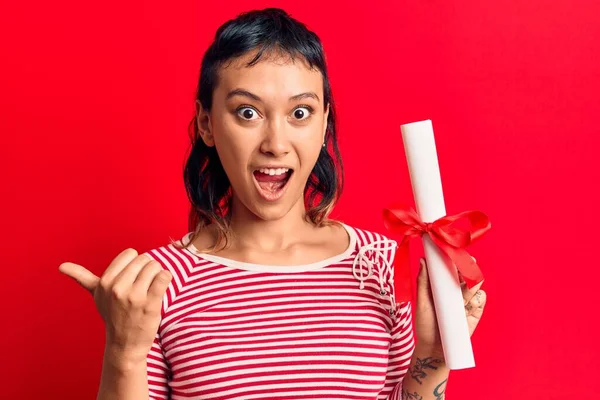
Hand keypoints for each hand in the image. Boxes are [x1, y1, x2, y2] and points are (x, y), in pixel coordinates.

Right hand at [58, 248, 171, 363]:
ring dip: (157, 275)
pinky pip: (164, 276)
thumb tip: (61, 266)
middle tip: (141, 287)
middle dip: (146, 269)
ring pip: (155, 266)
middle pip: (144, 259)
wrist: (125, 344)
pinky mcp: (150, 304)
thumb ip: (81, 277)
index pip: (130, 253)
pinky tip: (160, 289)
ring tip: (149, 290)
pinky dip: (166, 279)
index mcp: (105, 282)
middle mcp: (117, 288)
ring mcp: (133, 296)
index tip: (130, 279)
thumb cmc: (113, 315)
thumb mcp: (96, 295)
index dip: (134, 264)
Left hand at [414, 257, 486, 354]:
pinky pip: (480, 300)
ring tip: (466, 286)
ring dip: (473, 282)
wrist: (435, 348)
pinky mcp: (475, 312)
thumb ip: (423, 282)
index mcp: (442, 285)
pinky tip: (468, 305)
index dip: (453, 258)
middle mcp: (455, 290)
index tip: (452, 252)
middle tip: (467, 263)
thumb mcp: (421, 302)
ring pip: (475, 284)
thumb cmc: (425, 324)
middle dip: (468, 266)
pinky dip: (477, 299)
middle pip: (466, 273)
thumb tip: (423, 260)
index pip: (450, 267)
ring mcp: (466, 300)